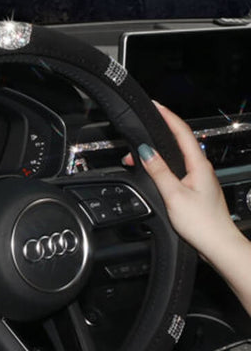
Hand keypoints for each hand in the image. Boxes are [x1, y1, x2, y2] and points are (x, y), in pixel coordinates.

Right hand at [129, 102, 241, 258]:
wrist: (217, 244)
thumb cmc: (202, 223)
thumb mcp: (174, 195)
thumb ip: (159, 171)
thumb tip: (145, 152)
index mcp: (198, 165)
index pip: (181, 132)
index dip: (167, 116)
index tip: (155, 106)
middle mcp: (200, 169)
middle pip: (177, 143)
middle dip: (155, 137)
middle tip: (133, 142)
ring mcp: (198, 179)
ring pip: (175, 158)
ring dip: (156, 155)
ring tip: (136, 158)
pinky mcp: (194, 190)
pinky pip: (176, 171)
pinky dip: (161, 167)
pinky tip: (153, 173)